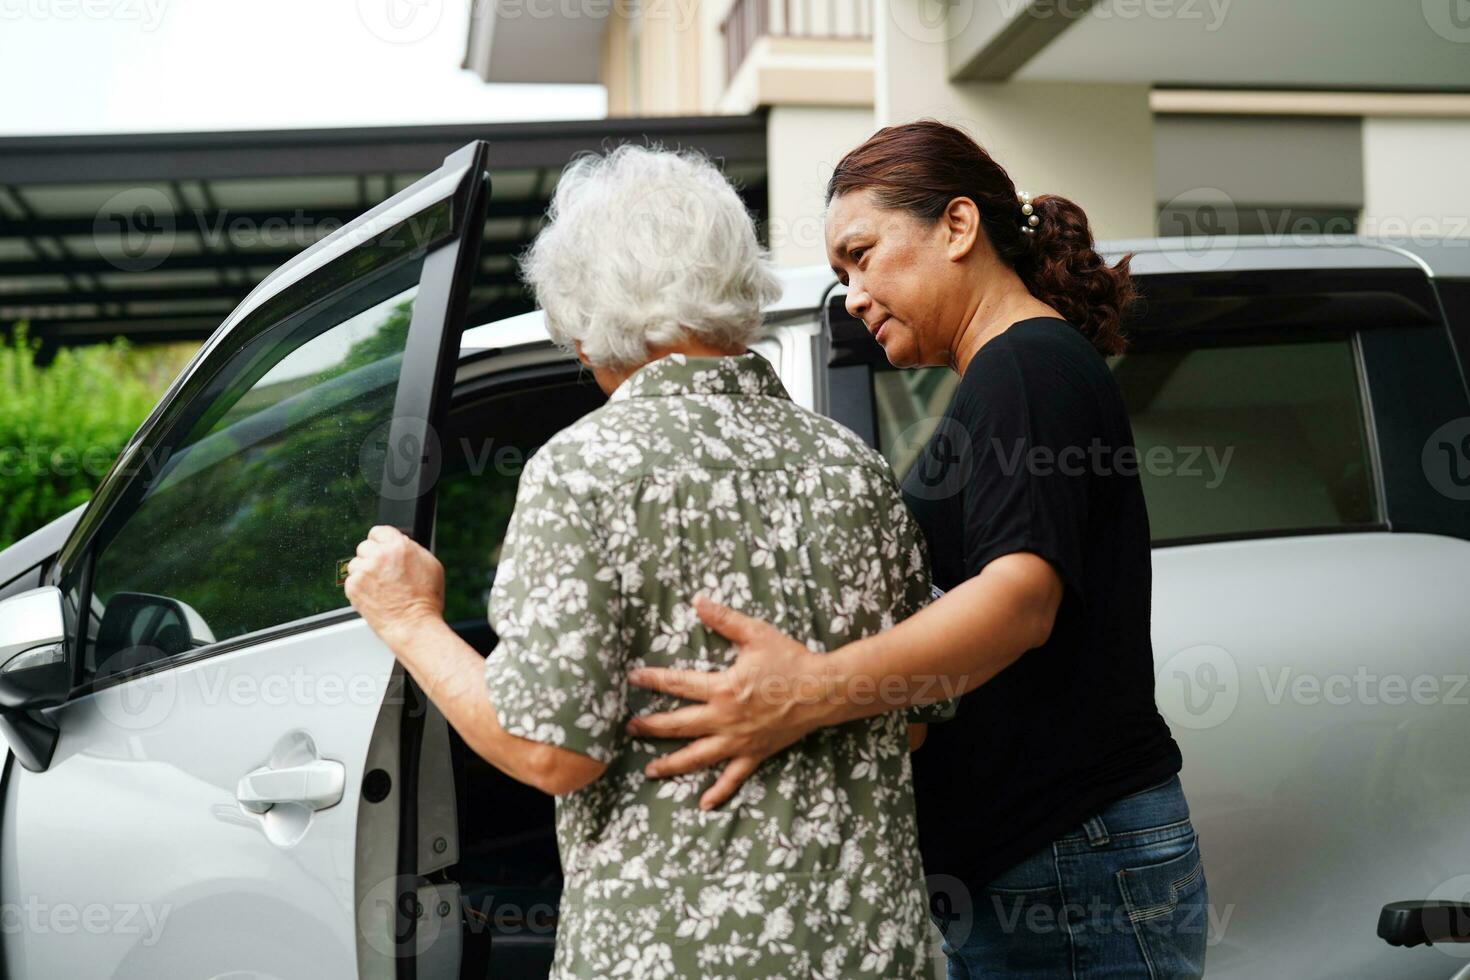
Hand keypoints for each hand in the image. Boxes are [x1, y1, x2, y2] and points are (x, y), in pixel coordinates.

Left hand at [343, 525, 445, 647]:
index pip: (378, 531)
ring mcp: (364, 571)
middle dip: (372, 558)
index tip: (381, 550)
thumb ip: (412, 549)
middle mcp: (379, 555)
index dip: (380, 542)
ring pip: (355, 564)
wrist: (414, 625)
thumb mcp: (430, 565)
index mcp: (399, 545)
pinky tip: (373, 596)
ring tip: (379, 587)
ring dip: (364, 572)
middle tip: (382, 573)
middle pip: (364, 546)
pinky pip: (350, 581)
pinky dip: (359, 588)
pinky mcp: (353, 587)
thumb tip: (402, 543)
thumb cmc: (426, 600)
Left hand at [626, 594, 833, 809]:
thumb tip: (697, 600)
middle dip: (651, 727)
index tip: (632, 678)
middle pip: (678, 725)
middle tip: (629, 729)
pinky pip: (734, 777)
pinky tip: (703, 804)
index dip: (653, 680)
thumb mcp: (756, 634)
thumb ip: (724, 620)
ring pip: (698, 757)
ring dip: (671, 765)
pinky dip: (719, 791)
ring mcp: (739, 740)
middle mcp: (725, 718)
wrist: (823, 691)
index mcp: (722, 688)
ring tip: (649, 770)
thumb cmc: (790, 660)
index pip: (678, 684)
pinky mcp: (755, 753)